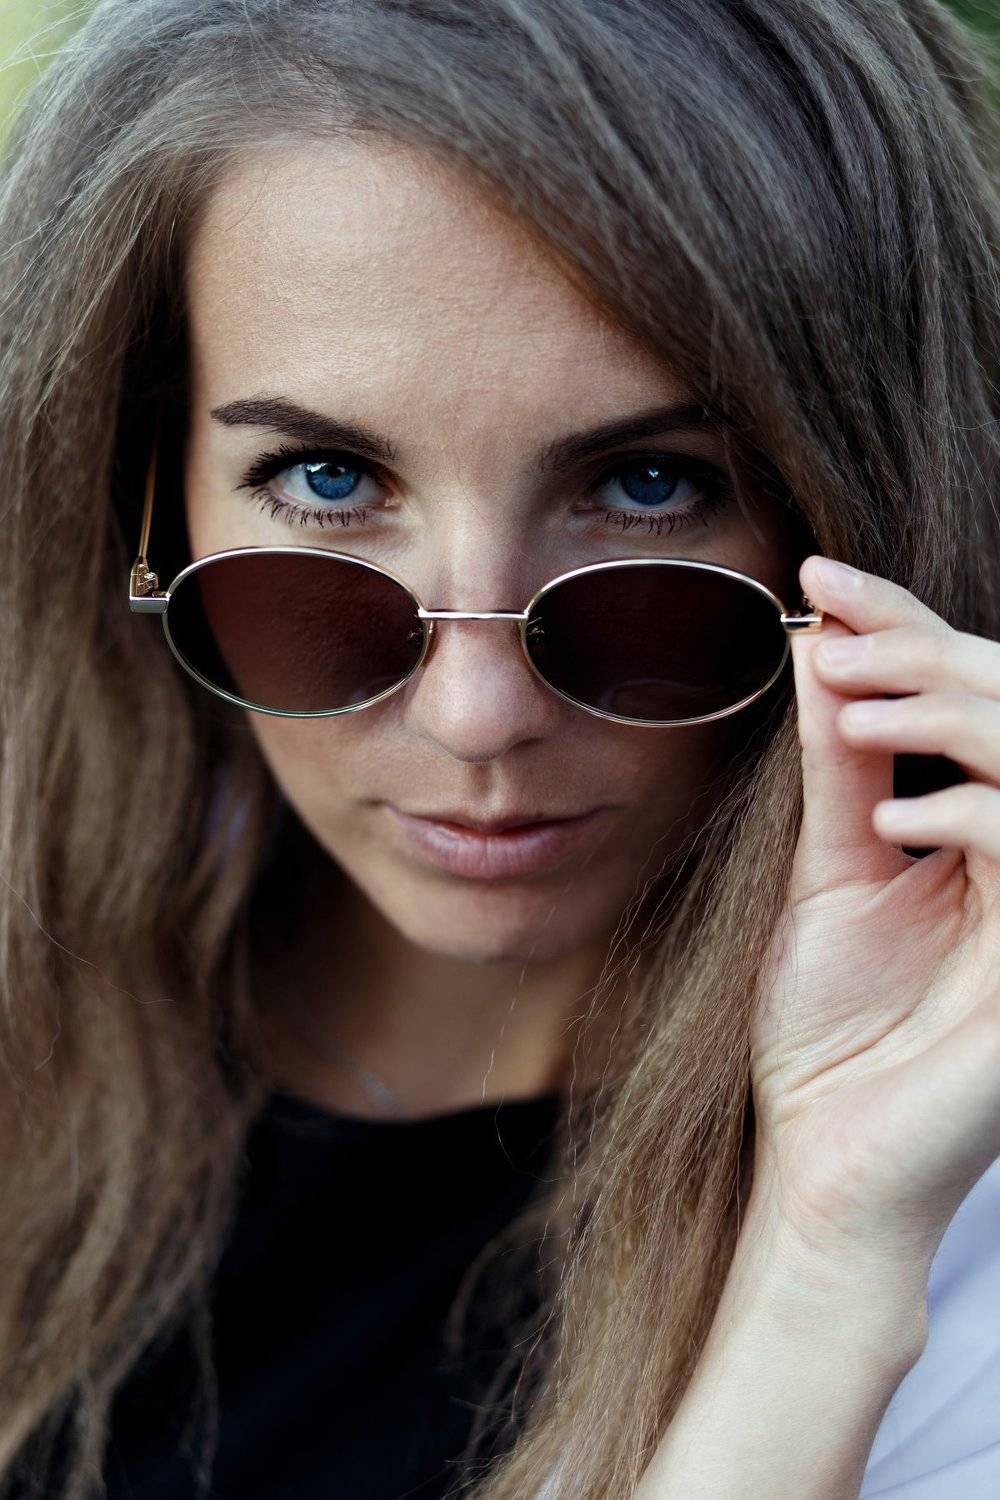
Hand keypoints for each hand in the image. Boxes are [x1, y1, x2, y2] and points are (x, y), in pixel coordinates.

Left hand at [750, 554, 999, 1279]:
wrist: (827, 1159)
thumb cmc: (826, 1032)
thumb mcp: (829, 877)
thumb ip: (838, 772)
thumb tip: (818, 650)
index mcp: (978, 833)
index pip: (964, 702)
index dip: (903, 627)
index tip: (819, 576)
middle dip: (927, 651)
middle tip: (833, 626)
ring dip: (951, 709)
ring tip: (853, 704)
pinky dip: (972, 812)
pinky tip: (895, 819)